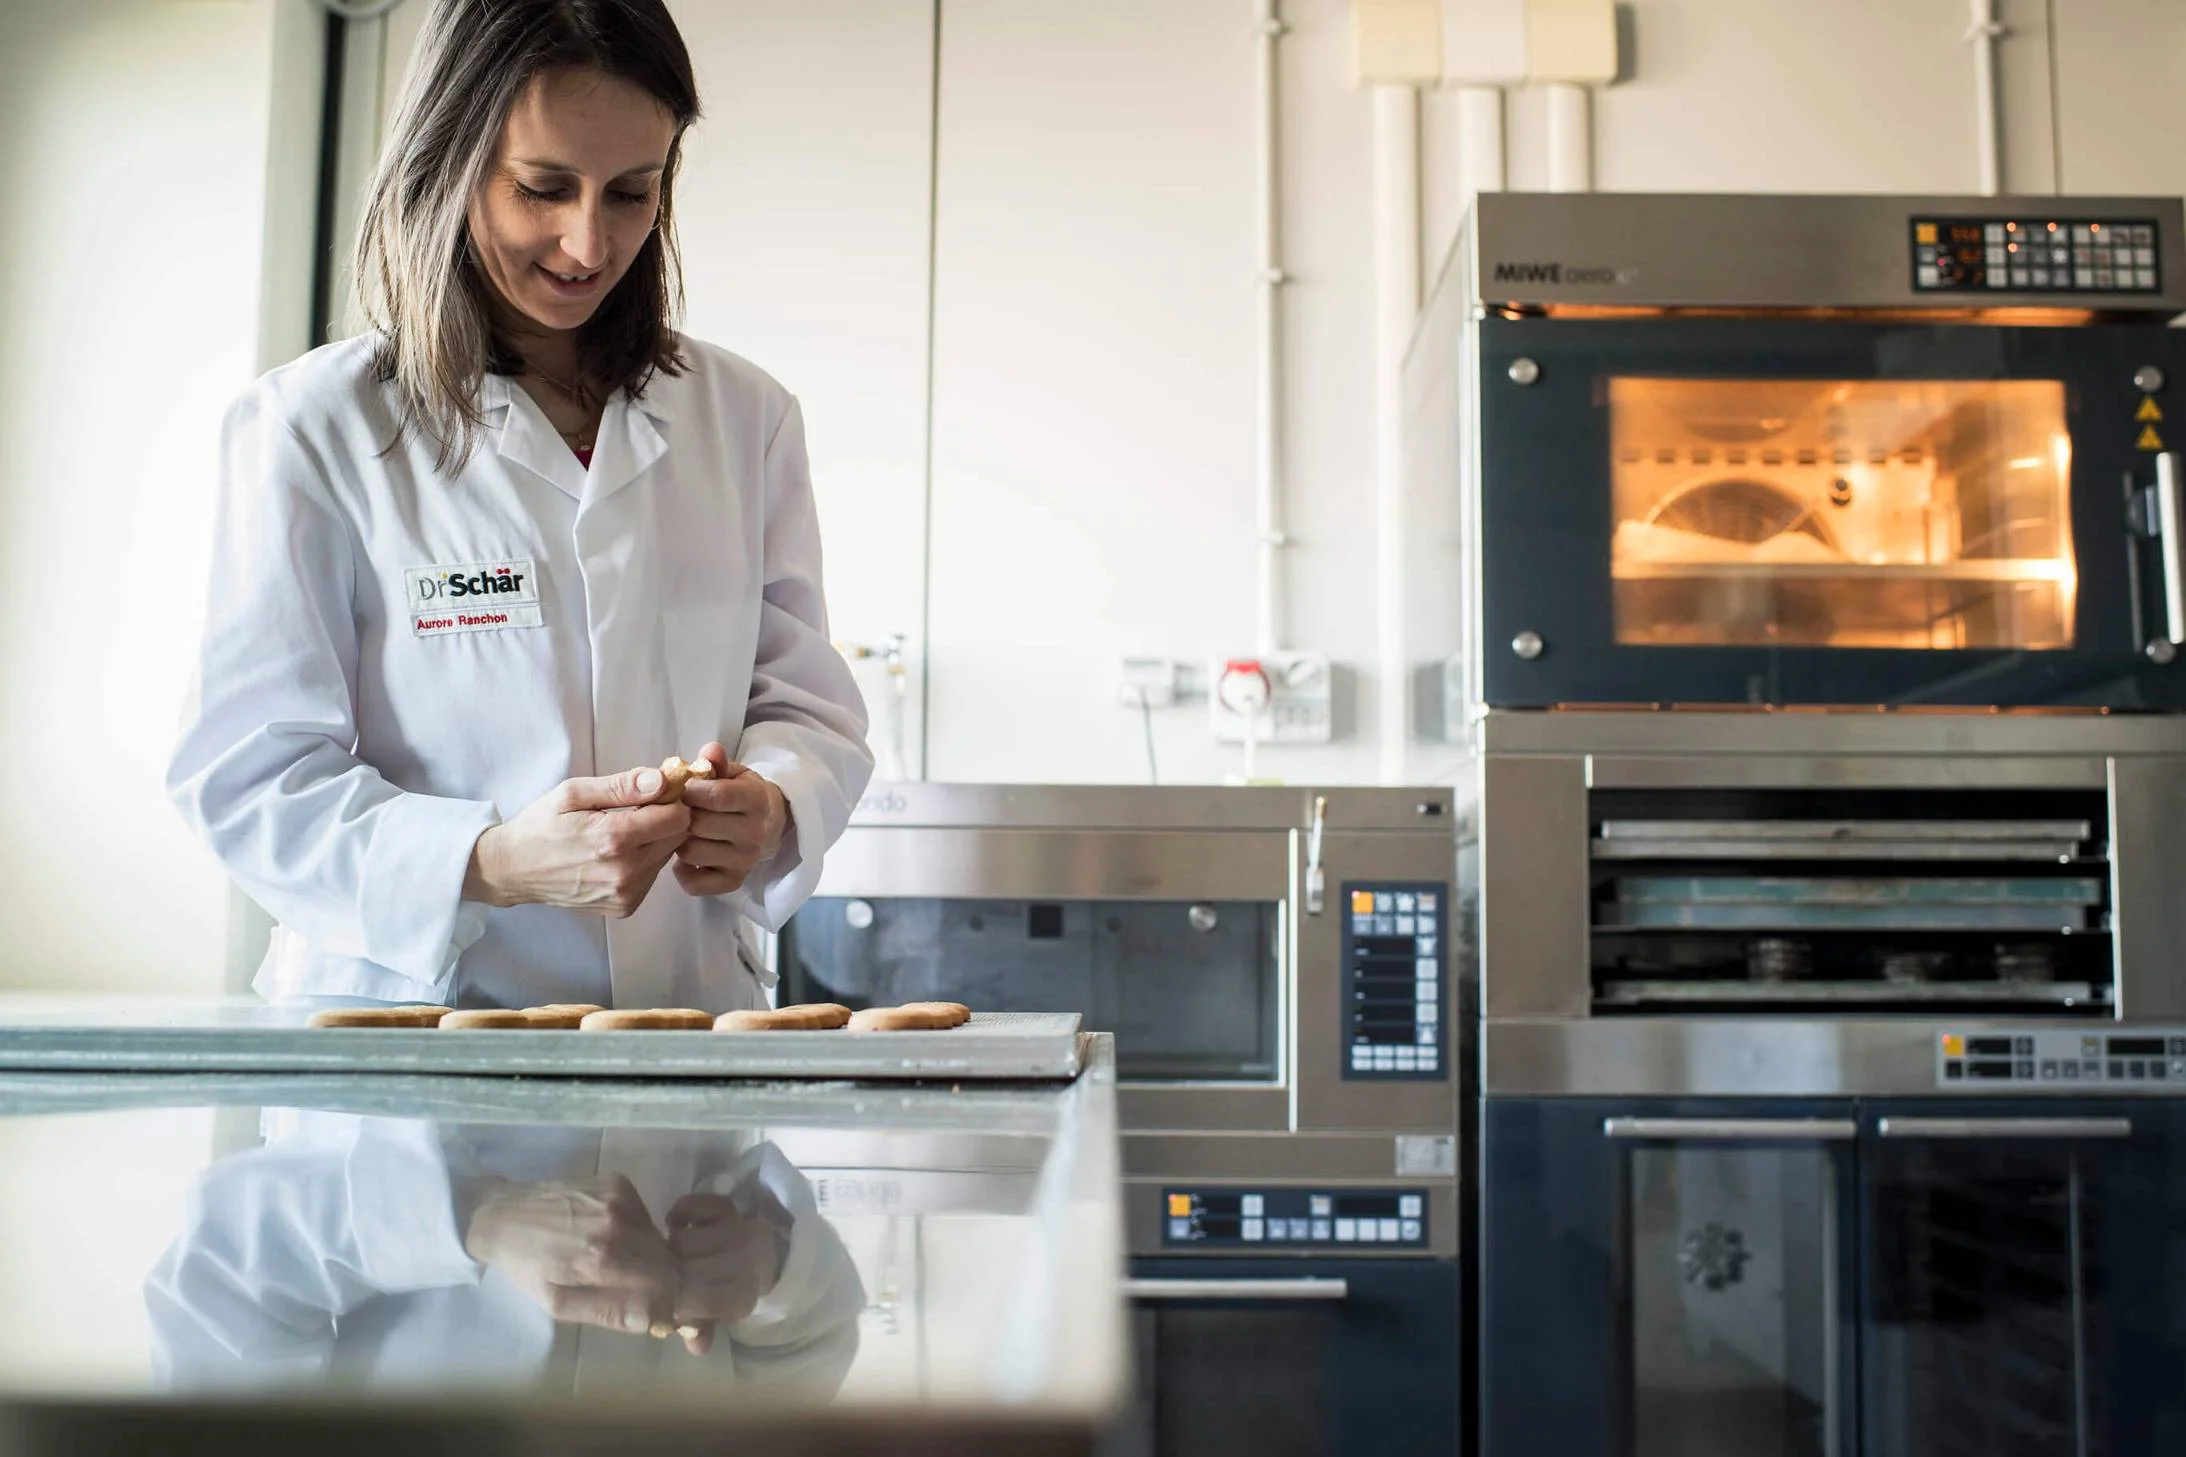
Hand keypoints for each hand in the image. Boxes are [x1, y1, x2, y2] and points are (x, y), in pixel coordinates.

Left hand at [463, 1176, 679, 1336]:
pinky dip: (635, 1230)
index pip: (666, 1285)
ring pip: (658, 1238)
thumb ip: (609, 1312)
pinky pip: (645, 1216)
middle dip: (656, 1278)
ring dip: (645, 1254)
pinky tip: (606, 1232)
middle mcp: (619, 1224)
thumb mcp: (559, 1304)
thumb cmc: (527, 1266)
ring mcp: (622, 1198)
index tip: (648, 1306)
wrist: (503, 1214)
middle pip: (668, 1260)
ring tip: (612, 1257)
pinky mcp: (620, 1182)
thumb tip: (654, 1320)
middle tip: (629, 1285)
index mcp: (603, 1259)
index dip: (663, 1300)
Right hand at [464, 766, 691, 914]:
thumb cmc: (541, 826)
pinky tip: (616, 854)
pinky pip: (652, 876)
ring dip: (655, 841)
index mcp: (614, 838)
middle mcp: (625, 872)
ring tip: (622, 832)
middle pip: (677, 837)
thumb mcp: (573, 793)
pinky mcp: (624, 907)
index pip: (678, 816)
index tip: (653, 792)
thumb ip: (621, 786)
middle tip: (636, 810)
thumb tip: (662, 780)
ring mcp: (626, 894)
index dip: (670, 799)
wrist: (513, 870)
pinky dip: (643, 862)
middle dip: (665, 818)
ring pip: (667, 857)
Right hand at [664, 1191, 788, 1354]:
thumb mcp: (715, 1314)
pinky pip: (693, 1206)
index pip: (705, 1302)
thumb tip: (696, 1346)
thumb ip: (701, 1328)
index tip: (666, 1300)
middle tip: (664, 1273)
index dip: (680, 1303)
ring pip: (684, 1241)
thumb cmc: (729, 1287)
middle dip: (670, 1274)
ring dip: (674, 1247)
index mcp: (743, 1295)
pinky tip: (678, 1224)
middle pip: (685, 1270)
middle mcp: (746, 1261)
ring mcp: (739, 1230)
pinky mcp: (730, 1207)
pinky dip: (683, 1212)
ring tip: (674, 1253)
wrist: (761, 1253)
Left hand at [672, 742, 790, 897]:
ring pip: (691, 852)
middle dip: (682, 815)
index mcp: (757, 800)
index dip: (691, 790)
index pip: (717, 796)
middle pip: (699, 825)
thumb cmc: (740, 794)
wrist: (767, 824)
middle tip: (680, 810)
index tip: (685, 788)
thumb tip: (710, 750)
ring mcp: (745, 861)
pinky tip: (688, 855)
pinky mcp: (733, 882)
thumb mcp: (732, 772)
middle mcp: (755, 833)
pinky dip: (682, 870)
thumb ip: (717, 762)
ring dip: (679, 841)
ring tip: (684, 831)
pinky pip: (693, 882)